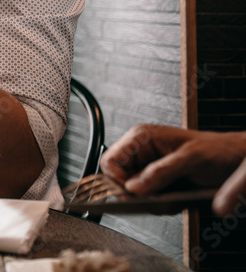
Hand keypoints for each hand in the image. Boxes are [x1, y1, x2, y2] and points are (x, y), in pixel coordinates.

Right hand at [100, 124, 245, 202]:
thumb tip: (132, 188)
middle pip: (120, 180)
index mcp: (141, 138)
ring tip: (175, 195)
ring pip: (134, 194)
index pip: (110, 161)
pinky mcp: (159, 182)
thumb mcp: (189, 159)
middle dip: (139, 194)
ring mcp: (149, 168)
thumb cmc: (215, 150)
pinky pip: (148, 199)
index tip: (137, 193)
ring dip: (154, 200)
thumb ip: (159, 172)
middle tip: (162, 196)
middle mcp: (141, 152)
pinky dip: (162, 204)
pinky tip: (178, 198)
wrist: (235, 160)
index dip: (118, 180)